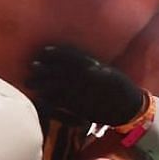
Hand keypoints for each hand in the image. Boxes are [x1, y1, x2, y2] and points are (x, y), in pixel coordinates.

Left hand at [26, 44, 152, 130]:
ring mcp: (85, 94)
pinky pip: (63, 103)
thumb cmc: (119, 88)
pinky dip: (50, 100)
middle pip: (61, 71)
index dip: (56, 53)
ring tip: (29, 82)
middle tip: (31, 66)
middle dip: (45, 68)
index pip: (71, 57)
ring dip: (43, 84)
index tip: (43, 51)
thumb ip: (91, 65)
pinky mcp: (82, 108)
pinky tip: (40, 97)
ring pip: (59, 87)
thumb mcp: (108, 71)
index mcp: (95, 68)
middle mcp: (88, 79)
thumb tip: (75, 58)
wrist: (128, 108)